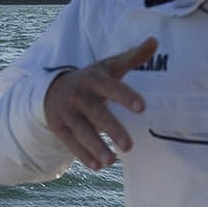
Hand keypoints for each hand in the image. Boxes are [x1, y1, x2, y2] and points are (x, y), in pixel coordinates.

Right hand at [42, 37, 157, 169]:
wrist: (52, 88)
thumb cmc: (91, 79)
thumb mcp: (109, 66)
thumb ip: (133, 57)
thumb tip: (155, 40)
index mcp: (94, 79)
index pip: (111, 87)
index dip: (126, 96)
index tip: (142, 108)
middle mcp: (78, 95)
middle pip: (96, 114)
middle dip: (111, 130)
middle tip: (129, 146)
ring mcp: (66, 112)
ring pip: (81, 131)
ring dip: (95, 146)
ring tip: (111, 161)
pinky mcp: (58, 126)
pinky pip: (70, 142)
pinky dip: (82, 155)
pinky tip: (97, 166)